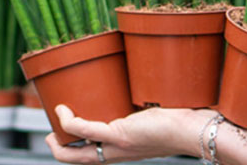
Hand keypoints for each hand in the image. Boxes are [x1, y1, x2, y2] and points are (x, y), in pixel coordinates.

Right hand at [47, 104, 217, 163]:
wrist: (195, 131)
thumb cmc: (182, 124)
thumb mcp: (155, 119)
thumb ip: (144, 111)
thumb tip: (141, 88)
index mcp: (122, 151)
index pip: (90, 157)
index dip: (72, 148)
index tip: (66, 128)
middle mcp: (116, 154)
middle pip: (75, 160)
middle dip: (56, 148)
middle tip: (51, 130)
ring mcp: (116, 147)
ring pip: (73, 152)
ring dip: (57, 137)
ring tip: (58, 112)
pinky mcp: (120, 135)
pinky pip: (83, 131)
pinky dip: (68, 121)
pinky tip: (64, 109)